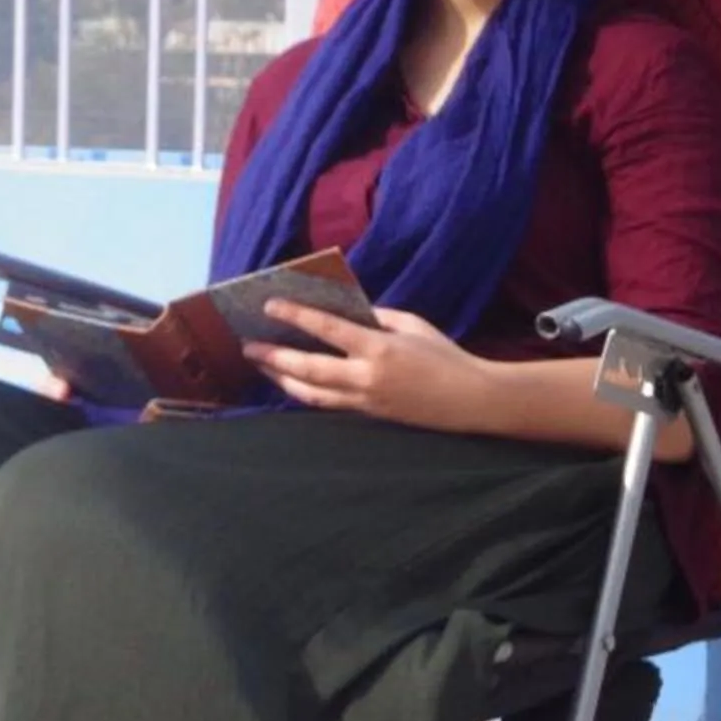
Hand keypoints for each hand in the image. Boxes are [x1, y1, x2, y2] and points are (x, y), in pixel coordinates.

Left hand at [245, 300, 480, 427]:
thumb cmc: (444, 355)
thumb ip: (377, 317)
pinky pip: (328, 404)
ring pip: (311, 394)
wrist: (470, 400)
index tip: (271, 305)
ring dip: (282, 379)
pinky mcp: (368, 415)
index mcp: (379, 347)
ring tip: (263, 365)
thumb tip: (347, 312)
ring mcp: (365, 400)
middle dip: (274, 356)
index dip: (296, 316)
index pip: (327, 329)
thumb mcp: (412, 324)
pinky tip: (291, 384)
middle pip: (307, 369)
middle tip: (249, 346)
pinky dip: (305, 393)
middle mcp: (366, 377)